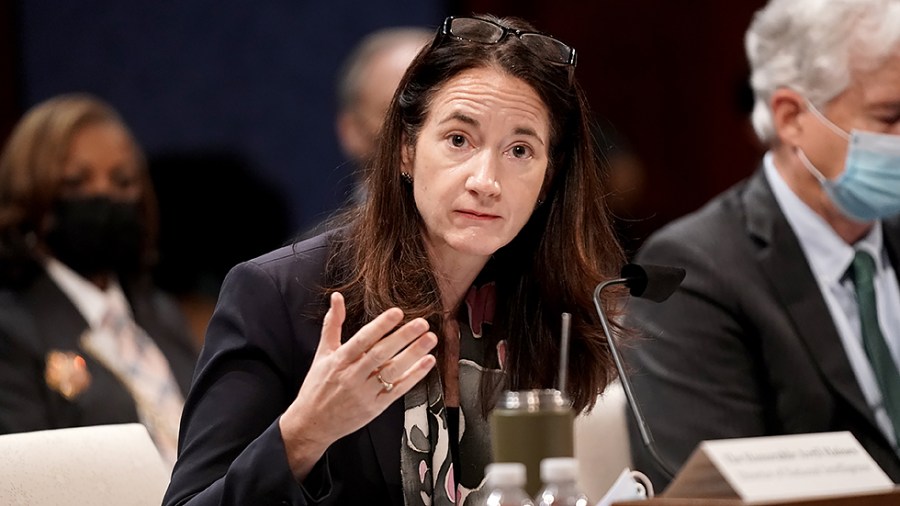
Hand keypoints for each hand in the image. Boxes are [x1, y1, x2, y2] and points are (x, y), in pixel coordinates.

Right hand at [279, 292, 436, 479]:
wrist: (312, 423)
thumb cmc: (318, 386)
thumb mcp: (322, 353)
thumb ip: (332, 324)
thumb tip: (337, 298)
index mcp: (339, 360)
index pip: (363, 340)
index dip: (380, 326)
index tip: (397, 313)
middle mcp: (352, 376)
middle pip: (380, 354)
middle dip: (403, 337)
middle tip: (422, 323)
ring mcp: (365, 393)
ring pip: (392, 371)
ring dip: (413, 354)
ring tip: (429, 339)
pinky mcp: (375, 408)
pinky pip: (398, 390)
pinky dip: (414, 376)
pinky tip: (427, 363)